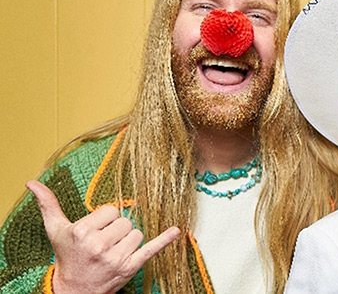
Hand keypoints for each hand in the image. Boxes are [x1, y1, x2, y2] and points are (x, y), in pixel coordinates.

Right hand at [26, 180, 179, 293]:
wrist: (74, 289)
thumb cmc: (67, 255)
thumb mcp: (56, 230)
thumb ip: (48, 205)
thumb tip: (32, 182)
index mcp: (82, 231)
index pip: (111, 210)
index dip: (106, 218)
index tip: (97, 229)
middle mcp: (98, 245)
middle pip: (126, 221)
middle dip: (117, 229)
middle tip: (104, 242)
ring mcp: (115, 258)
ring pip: (137, 233)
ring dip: (129, 240)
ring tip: (113, 250)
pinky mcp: (129, 268)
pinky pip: (151, 250)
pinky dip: (164, 240)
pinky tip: (176, 231)